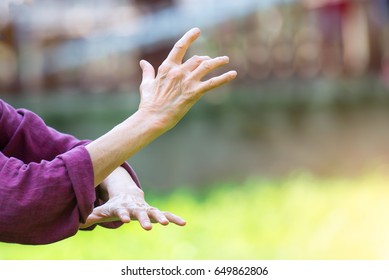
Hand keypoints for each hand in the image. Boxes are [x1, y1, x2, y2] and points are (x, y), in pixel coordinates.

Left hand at [80, 167, 185, 229]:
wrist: (128, 195)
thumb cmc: (114, 205)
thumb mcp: (103, 210)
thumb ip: (94, 215)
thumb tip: (79, 222)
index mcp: (123, 207)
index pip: (122, 211)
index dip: (123, 215)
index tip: (126, 220)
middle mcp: (136, 207)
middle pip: (140, 213)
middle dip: (144, 219)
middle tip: (148, 227)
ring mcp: (146, 209)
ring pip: (155, 212)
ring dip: (161, 218)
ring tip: (167, 224)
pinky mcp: (154, 211)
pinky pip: (165, 214)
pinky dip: (174, 218)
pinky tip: (184, 223)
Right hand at [86, 27, 236, 186]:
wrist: (153, 117)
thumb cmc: (149, 103)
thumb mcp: (146, 84)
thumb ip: (147, 72)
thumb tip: (143, 62)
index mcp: (167, 67)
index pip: (180, 47)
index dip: (189, 37)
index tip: (197, 31)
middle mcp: (178, 71)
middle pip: (197, 59)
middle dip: (206, 58)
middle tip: (212, 60)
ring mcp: (187, 81)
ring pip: (206, 66)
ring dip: (218, 62)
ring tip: (225, 59)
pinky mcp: (193, 93)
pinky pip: (212, 83)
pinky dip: (224, 78)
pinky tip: (233, 74)